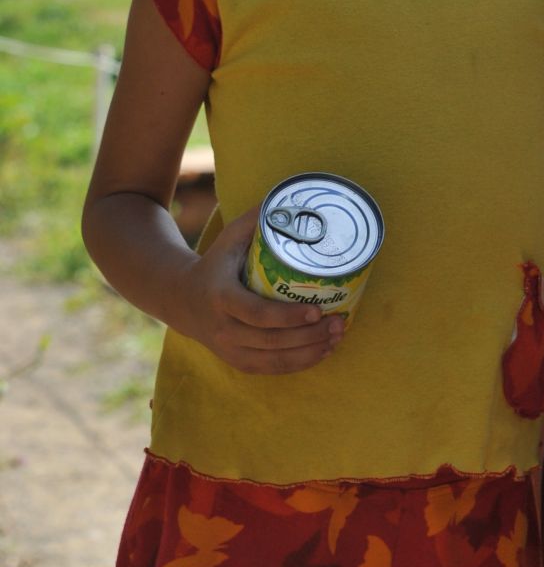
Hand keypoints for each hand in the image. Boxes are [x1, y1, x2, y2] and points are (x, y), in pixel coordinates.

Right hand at [172, 207, 346, 374]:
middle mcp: (223, 328)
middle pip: (270, 341)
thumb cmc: (216, 262)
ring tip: (337, 337)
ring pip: (273, 360)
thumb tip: (292, 197)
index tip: (317, 310)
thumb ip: (257, 217)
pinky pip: (270, 369)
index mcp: (221, 296)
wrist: (182, 300)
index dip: (288, 316)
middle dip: (308, 336)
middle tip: (338, 323)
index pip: (256, 313)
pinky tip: (322, 352)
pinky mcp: (236, 361)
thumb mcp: (229, 237)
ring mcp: (228, 349)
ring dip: (308, 353)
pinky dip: (298, 364)